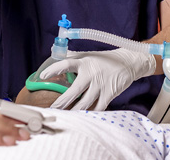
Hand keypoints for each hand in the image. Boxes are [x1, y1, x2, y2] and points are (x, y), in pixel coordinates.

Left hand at [40, 48, 155, 110]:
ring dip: (74, 111)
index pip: (66, 64)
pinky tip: (82, 118)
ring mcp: (101, 85)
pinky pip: (98, 108)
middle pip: (74, 91)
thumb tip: (52, 51)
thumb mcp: (87, 55)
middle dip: (62, 102)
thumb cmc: (103, 59)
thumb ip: (70, 56)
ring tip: (64, 116)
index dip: (54, 69)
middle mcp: (91, 73)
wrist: (127, 62)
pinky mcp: (109, 93)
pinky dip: (89, 113)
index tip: (42, 76)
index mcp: (84, 62)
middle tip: (52, 109)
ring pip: (85, 103)